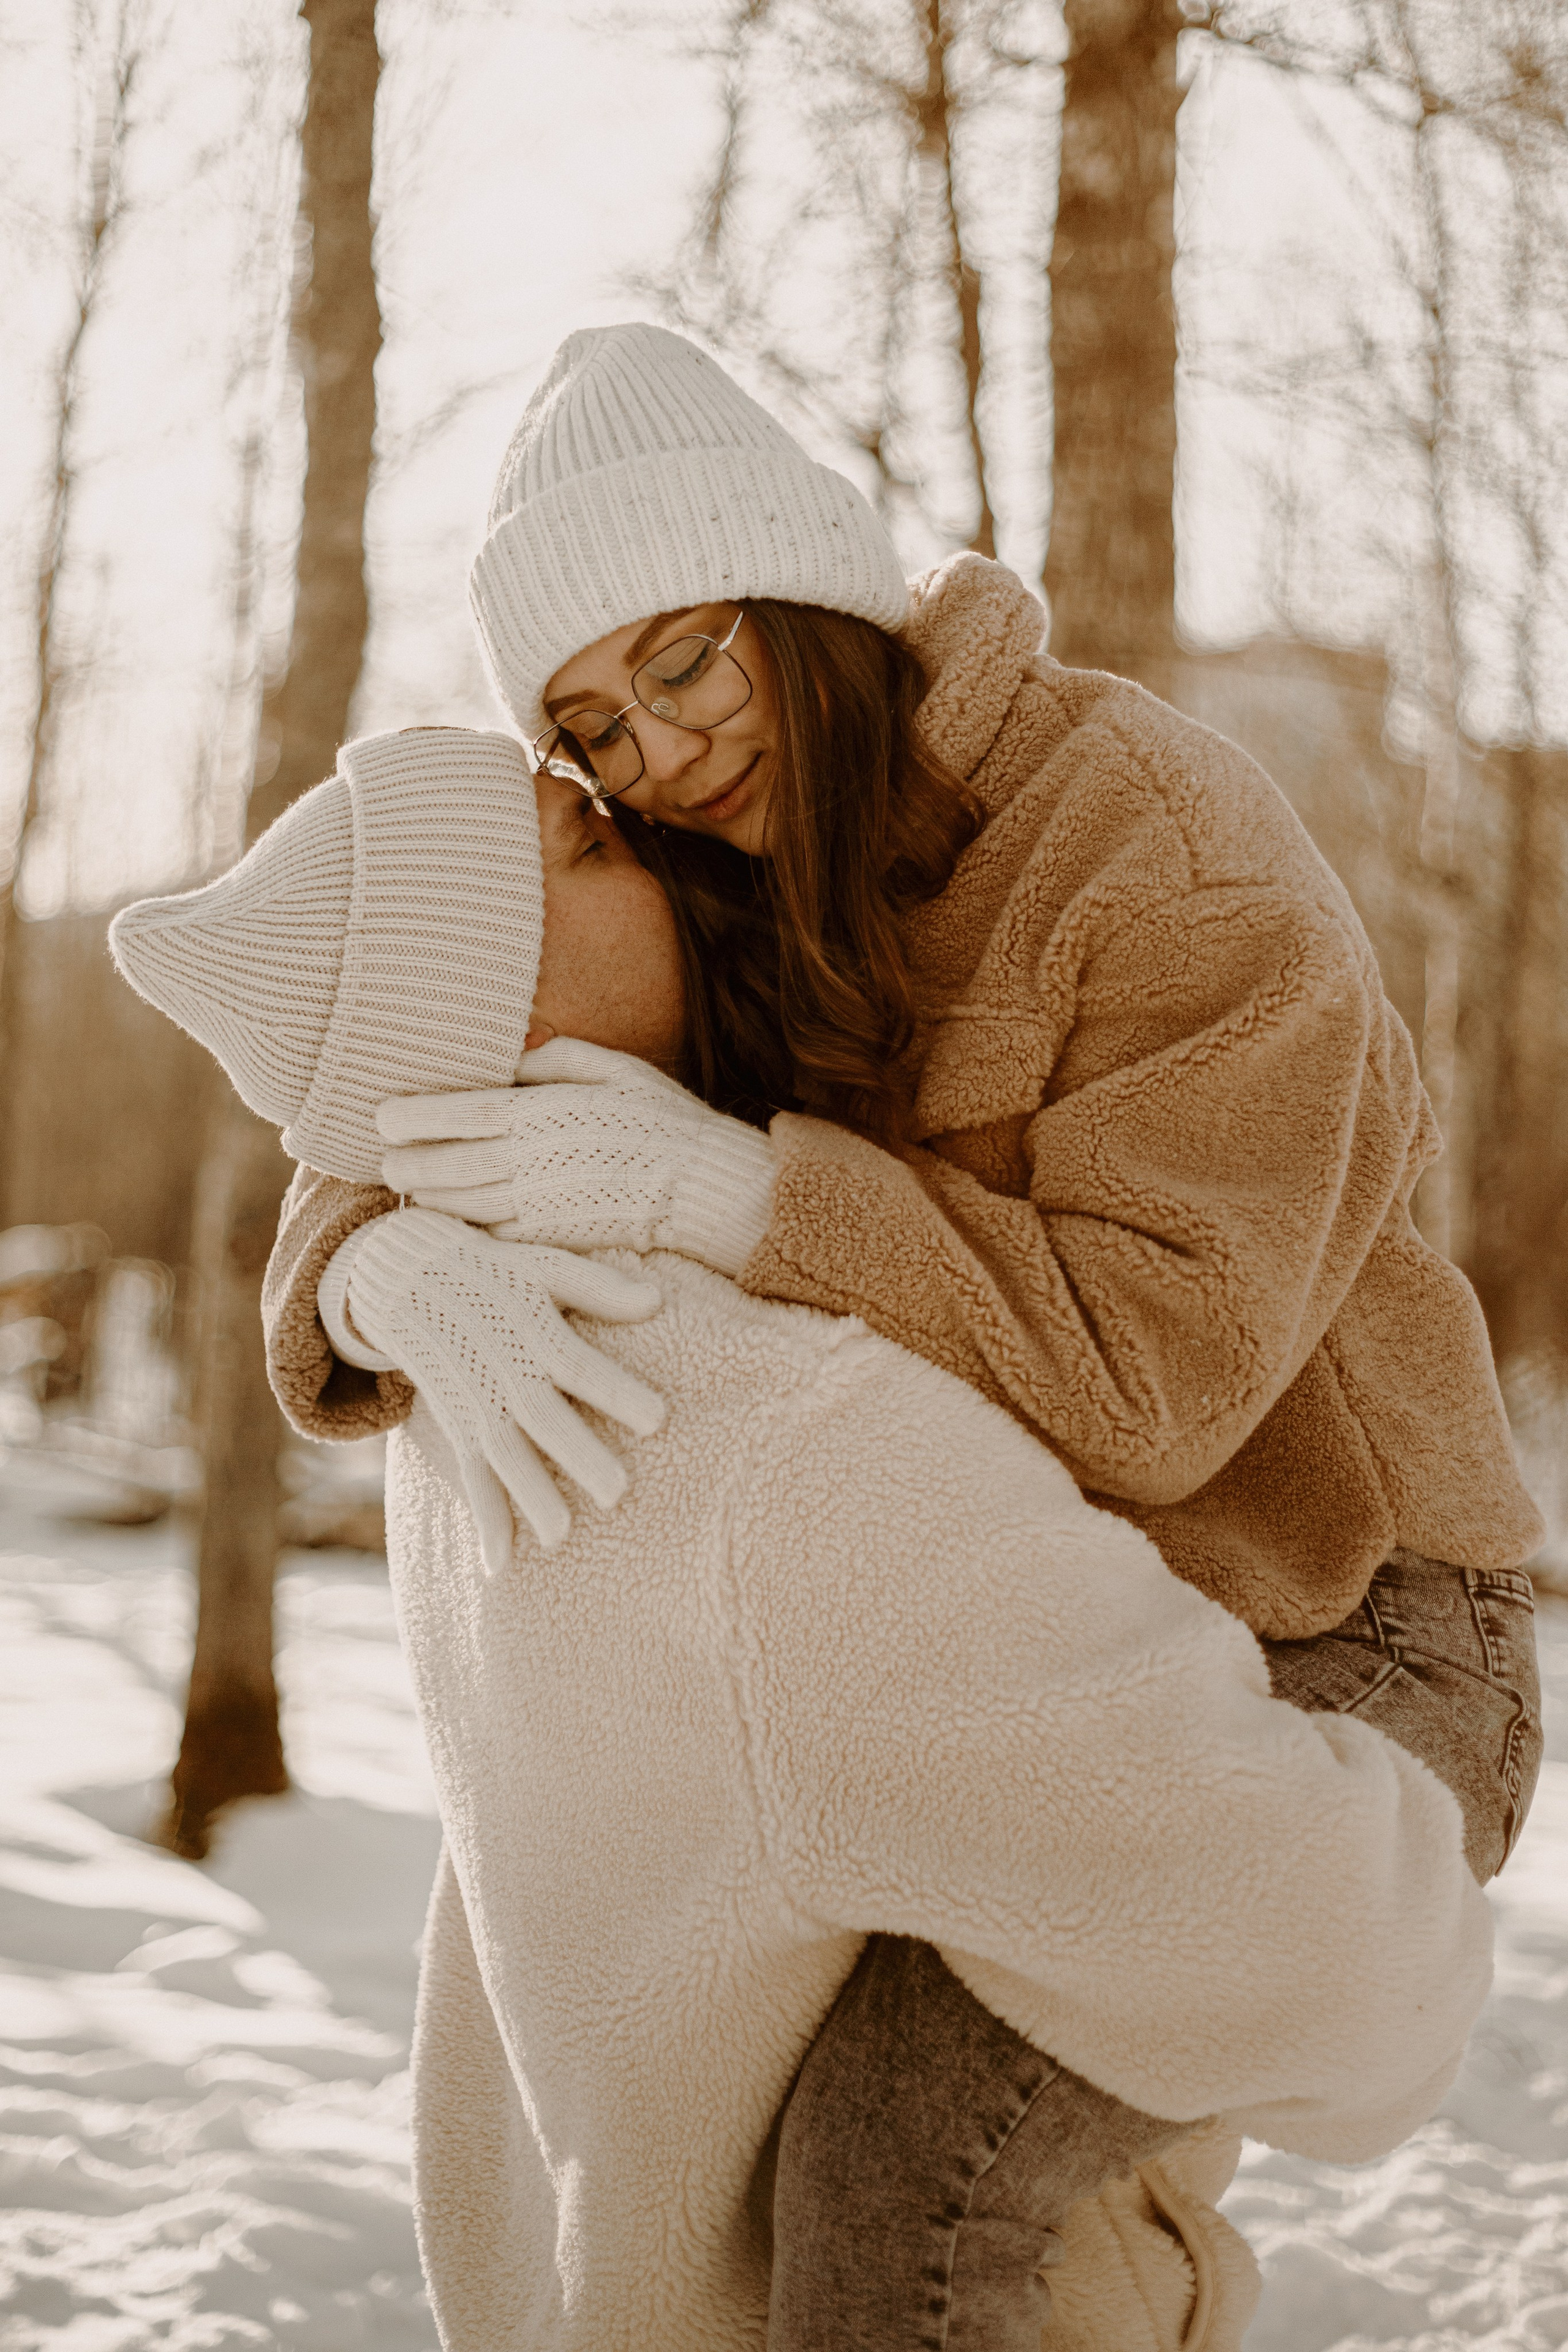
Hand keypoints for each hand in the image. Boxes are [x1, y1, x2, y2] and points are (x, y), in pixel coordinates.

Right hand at [340, 1206, 664, 1566]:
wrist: (405, 1274)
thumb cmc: (493, 1270)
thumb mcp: (543, 1264)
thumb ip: (598, 1287)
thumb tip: (656, 1301)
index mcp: (531, 1326)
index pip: (578, 1363)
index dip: (615, 1389)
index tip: (659, 1419)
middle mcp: (502, 1369)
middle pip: (542, 1417)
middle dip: (577, 1455)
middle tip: (618, 1492)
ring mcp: (475, 1401)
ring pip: (502, 1454)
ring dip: (529, 1496)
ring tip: (560, 1536)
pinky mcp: (456, 1424)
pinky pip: (469, 1476)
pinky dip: (484, 1518)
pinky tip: (500, 1564)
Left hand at [378, 1038, 777, 1278]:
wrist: (703, 1188)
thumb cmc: (661, 1121)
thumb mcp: (615, 1069)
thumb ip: (555, 1059)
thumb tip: (509, 1054)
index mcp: (540, 1111)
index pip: (455, 1112)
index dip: (410, 1117)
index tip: (383, 1117)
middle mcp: (529, 1160)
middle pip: (443, 1163)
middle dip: (404, 1162)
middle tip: (384, 1158)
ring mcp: (536, 1205)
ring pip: (457, 1204)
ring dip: (426, 1196)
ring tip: (410, 1185)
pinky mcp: (549, 1241)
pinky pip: (489, 1237)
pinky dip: (463, 1229)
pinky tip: (449, 1219)